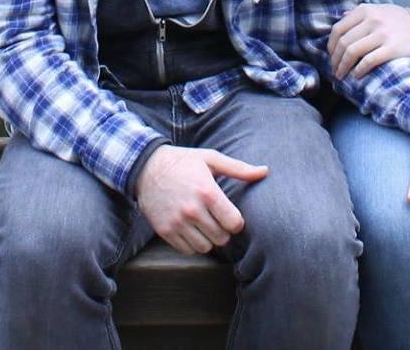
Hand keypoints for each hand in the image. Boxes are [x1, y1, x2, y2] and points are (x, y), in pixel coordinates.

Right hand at [134, 145, 266, 254]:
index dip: (235, 221)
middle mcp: (193, 210)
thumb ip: (238, 169)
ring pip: (206, 247)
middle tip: (213, 217)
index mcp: (207, 192)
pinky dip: (191, 242)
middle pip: (222, 238)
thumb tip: (265, 171)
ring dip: (207, 238)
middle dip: (221, 229)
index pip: (234, 224)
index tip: (229, 214)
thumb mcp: (210, 159)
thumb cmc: (182, 162)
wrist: (145, 167)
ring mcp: (178, 222)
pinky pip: (188, 250)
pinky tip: (188, 227)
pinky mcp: (165, 231)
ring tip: (201, 222)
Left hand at [329, 3, 409, 78]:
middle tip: (334, 69)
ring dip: (343, 66)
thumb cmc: (400, 21)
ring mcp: (382, 34)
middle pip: (344, 42)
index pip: (339, 28)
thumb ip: (360, 12)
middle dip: (335, 59)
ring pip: (352, 52)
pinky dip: (359, 70)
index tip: (330, 55)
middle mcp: (372, 20)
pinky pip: (368, 61)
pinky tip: (356, 75)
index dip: (331, 44)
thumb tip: (342, 16)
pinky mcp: (391, 49)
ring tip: (341, 75)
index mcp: (365, 10)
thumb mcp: (379, 9)